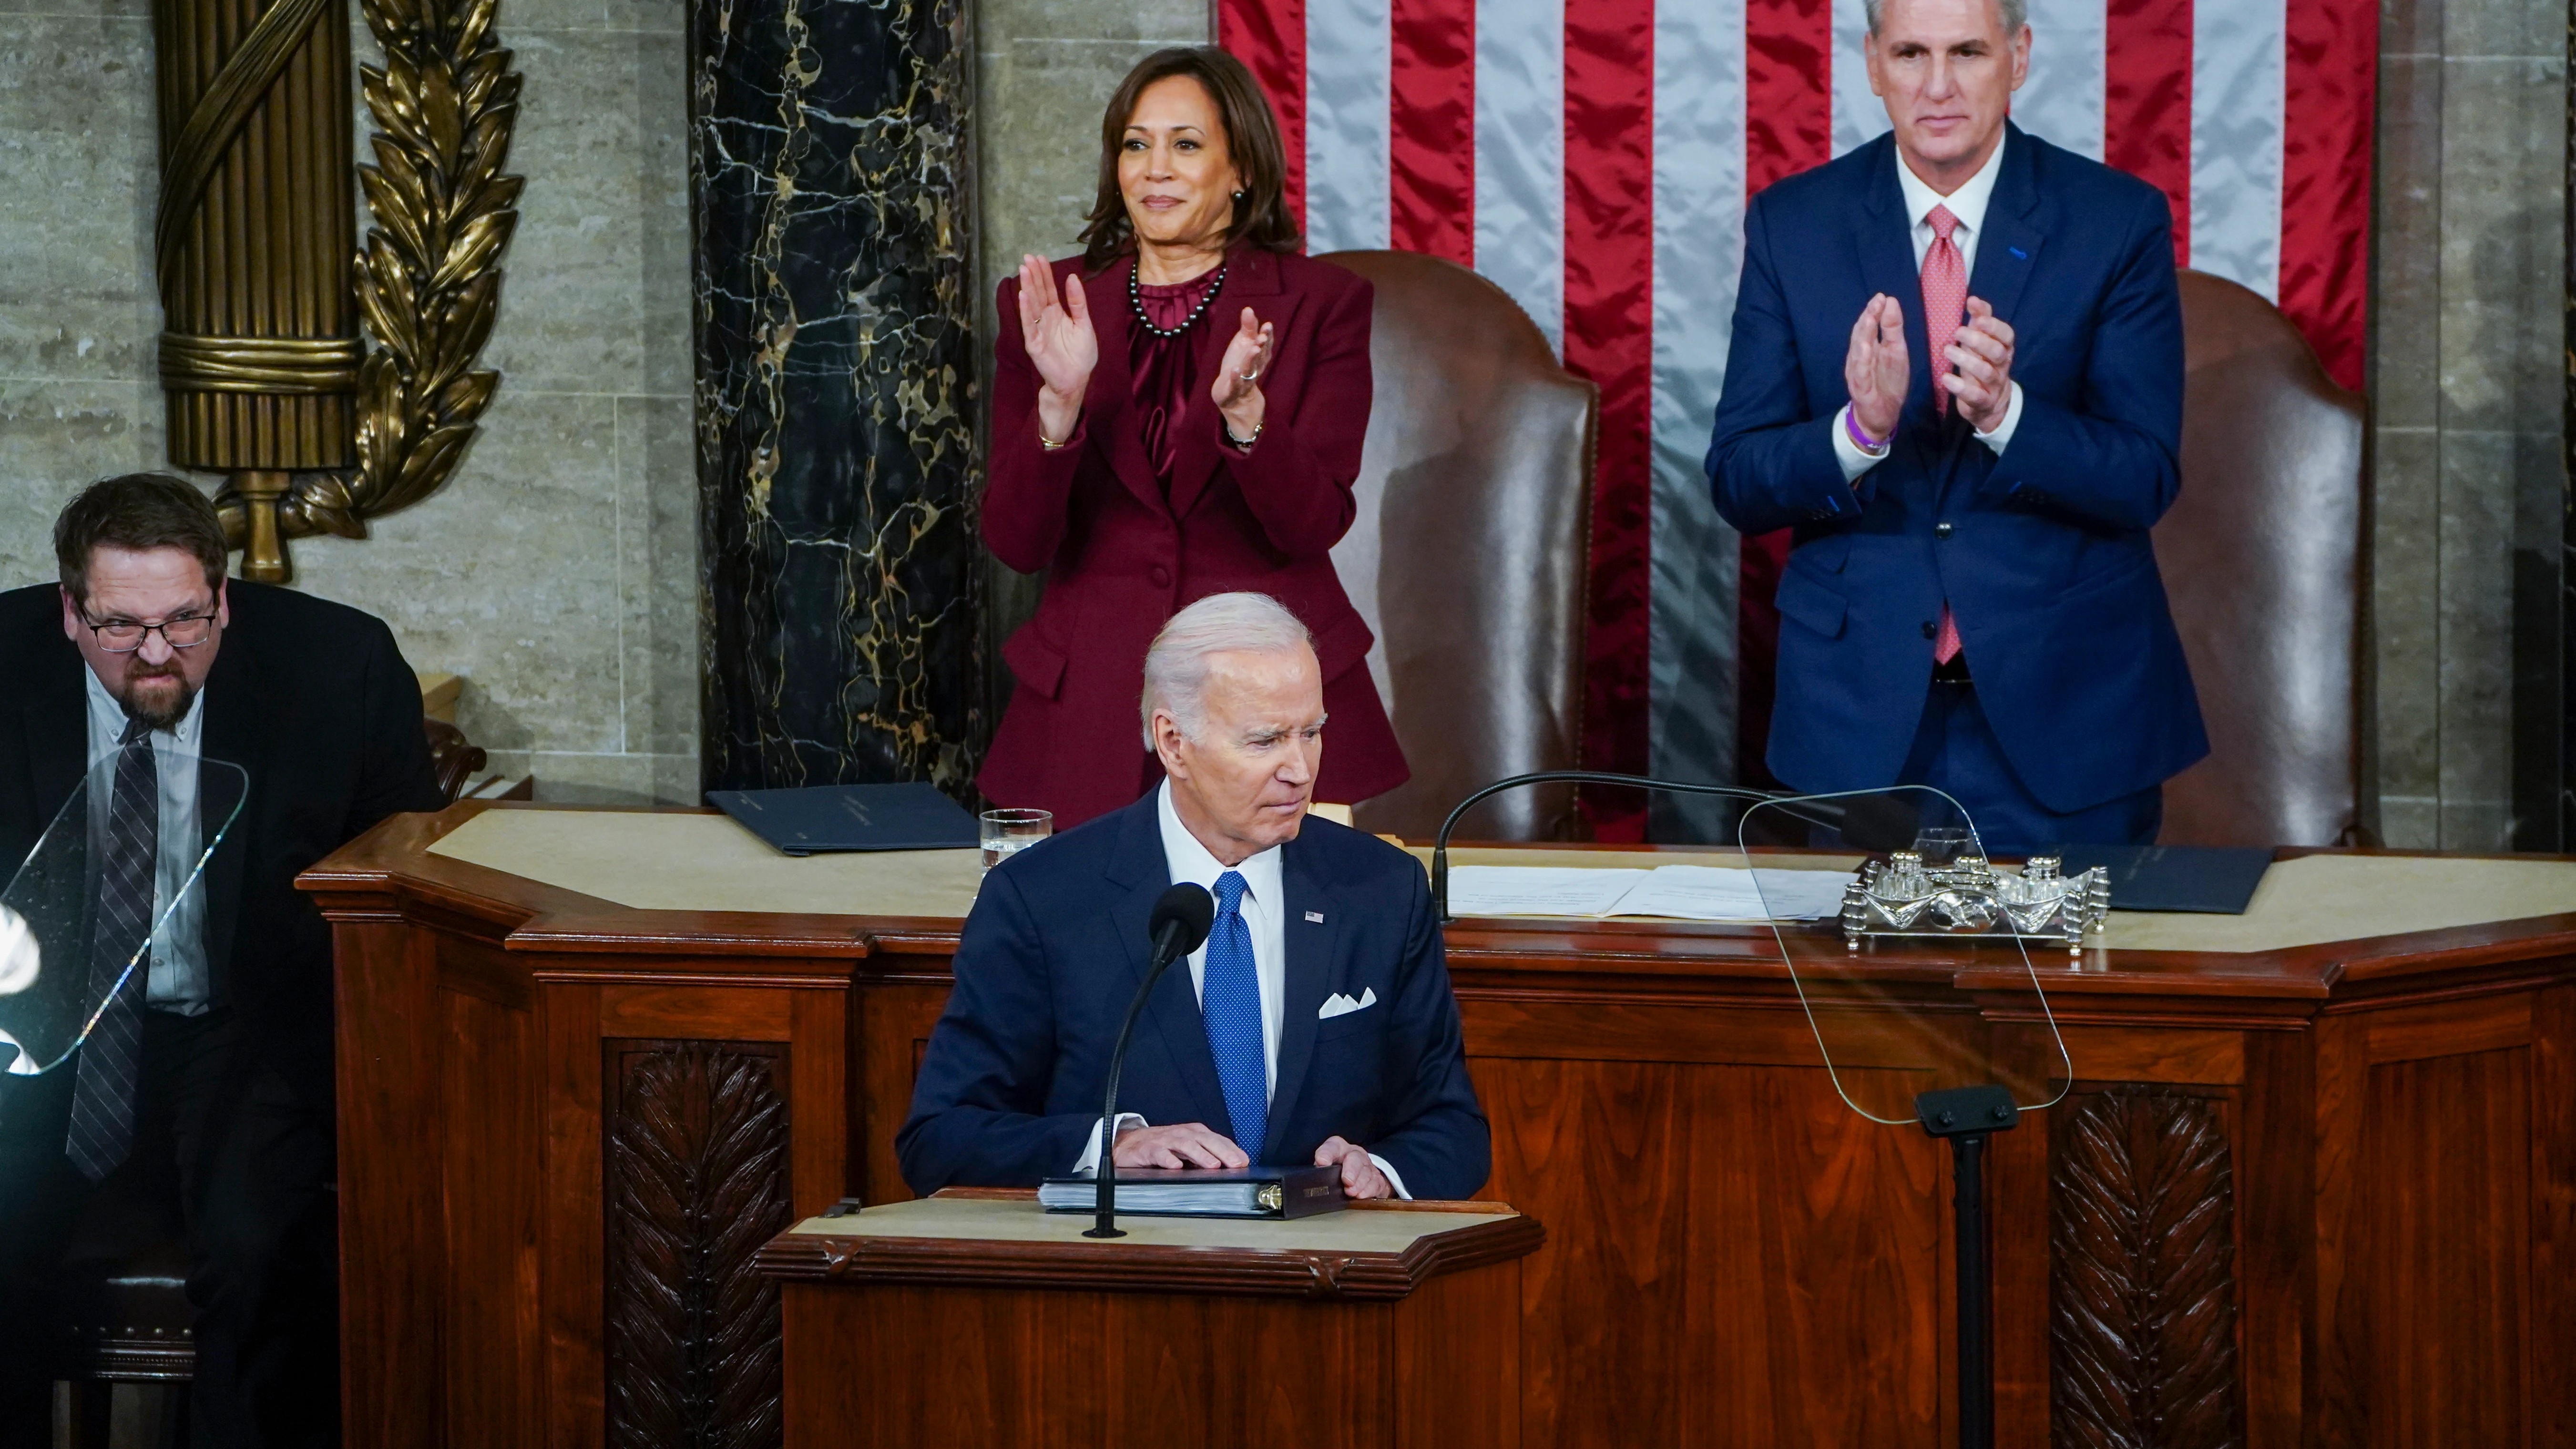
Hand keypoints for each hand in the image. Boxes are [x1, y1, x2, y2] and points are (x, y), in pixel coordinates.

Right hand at [1017, 253, 1096, 442]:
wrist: (1077, 380)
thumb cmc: (1081, 355)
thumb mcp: (1084, 323)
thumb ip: (1078, 302)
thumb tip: (1072, 277)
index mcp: (1057, 313)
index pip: (1048, 289)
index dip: (1044, 274)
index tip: (1039, 257)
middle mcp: (1045, 318)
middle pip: (1038, 292)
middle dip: (1033, 275)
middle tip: (1027, 257)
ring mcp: (1038, 330)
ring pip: (1031, 305)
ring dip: (1027, 287)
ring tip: (1023, 270)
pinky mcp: (1034, 343)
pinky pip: (1029, 324)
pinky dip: (1026, 310)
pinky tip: (1023, 296)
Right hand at [1112, 1122, 1248, 1170]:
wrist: (1129, 1144)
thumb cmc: (1162, 1147)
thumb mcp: (1186, 1150)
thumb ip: (1205, 1156)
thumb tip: (1229, 1167)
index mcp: (1193, 1134)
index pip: (1216, 1140)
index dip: (1231, 1150)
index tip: (1244, 1162)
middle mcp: (1181, 1134)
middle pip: (1205, 1140)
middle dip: (1222, 1152)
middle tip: (1235, 1164)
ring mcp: (1165, 1141)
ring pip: (1185, 1145)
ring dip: (1200, 1155)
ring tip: (1212, 1165)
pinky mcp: (1148, 1149)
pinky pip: (1159, 1153)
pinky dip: (1168, 1159)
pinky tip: (1176, 1167)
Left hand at [1211, 306, 1274, 442]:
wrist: (1232, 396)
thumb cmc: (1239, 365)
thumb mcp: (1243, 345)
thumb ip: (1247, 328)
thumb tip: (1248, 308)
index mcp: (1258, 356)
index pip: (1265, 345)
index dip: (1267, 336)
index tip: (1268, 325)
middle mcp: (1255, 368)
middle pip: (1260, 357)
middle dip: (1262, 347)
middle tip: (1263, 336)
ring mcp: (1245, 380)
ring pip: (1250, 369)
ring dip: (1252, 359)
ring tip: (1253, 348)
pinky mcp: (1233, 390)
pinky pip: (1235, 384)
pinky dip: (1236, 377)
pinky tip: (1235, 369)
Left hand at [1313, 1136, 1392, 1199]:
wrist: (1359, 1175)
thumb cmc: (1338, 1172)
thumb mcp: (1326, 1168)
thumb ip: (1320, 1170)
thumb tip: (1317, 1177)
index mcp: (1339, 1149)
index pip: (1332, 1146)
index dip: (1326, 1153)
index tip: (1321, 1162)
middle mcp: (1355, 1154)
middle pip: (1355, 1158)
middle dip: (1351, 1170)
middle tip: (1347, 1181)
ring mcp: (1368, 1166)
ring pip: (1366, 1172)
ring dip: (1359, 1184)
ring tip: (1352, 1193)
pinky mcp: (1377, 1179)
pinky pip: (1375, 1183)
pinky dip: (1368, 1190)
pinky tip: (1361, 1195)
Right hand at [1843, 293, 1907, 442]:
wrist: (1882, 415)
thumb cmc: (1888, 382)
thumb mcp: (1896, 352)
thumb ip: (1892, 329)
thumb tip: (1890, 302)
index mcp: (1869, 347)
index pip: (1869, 326)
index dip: (1874, 311)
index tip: (1882, 297)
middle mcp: (1860, 358)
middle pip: (1861, 335)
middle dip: (1868, 318)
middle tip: (1876, 302)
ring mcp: (1858, 373)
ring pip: (1858, 352)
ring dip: (1863, 335)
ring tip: (1869, 319)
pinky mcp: (1861, 389)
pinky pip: (1860, 374)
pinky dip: (1862, 362)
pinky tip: (1866, 350)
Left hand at [1943, 296, 2014, 433]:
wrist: (1991, 403)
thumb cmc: (1983, 363)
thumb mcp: (1982, 341)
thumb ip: (1980, 320)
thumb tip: (1973, 299)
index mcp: (2003, 348)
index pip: (2006, 335)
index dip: (1994, 326)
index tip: (1977, 319)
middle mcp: (2001, 366)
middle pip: (1997, 352)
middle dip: (1979, 341)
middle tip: (1957, 332)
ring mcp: (1994, 385)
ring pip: (1986, 372)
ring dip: (1967, 361)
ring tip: (1947, 350)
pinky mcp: (1983, 402)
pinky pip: (1975, 396)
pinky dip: (1960, 387)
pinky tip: (1946, 378)